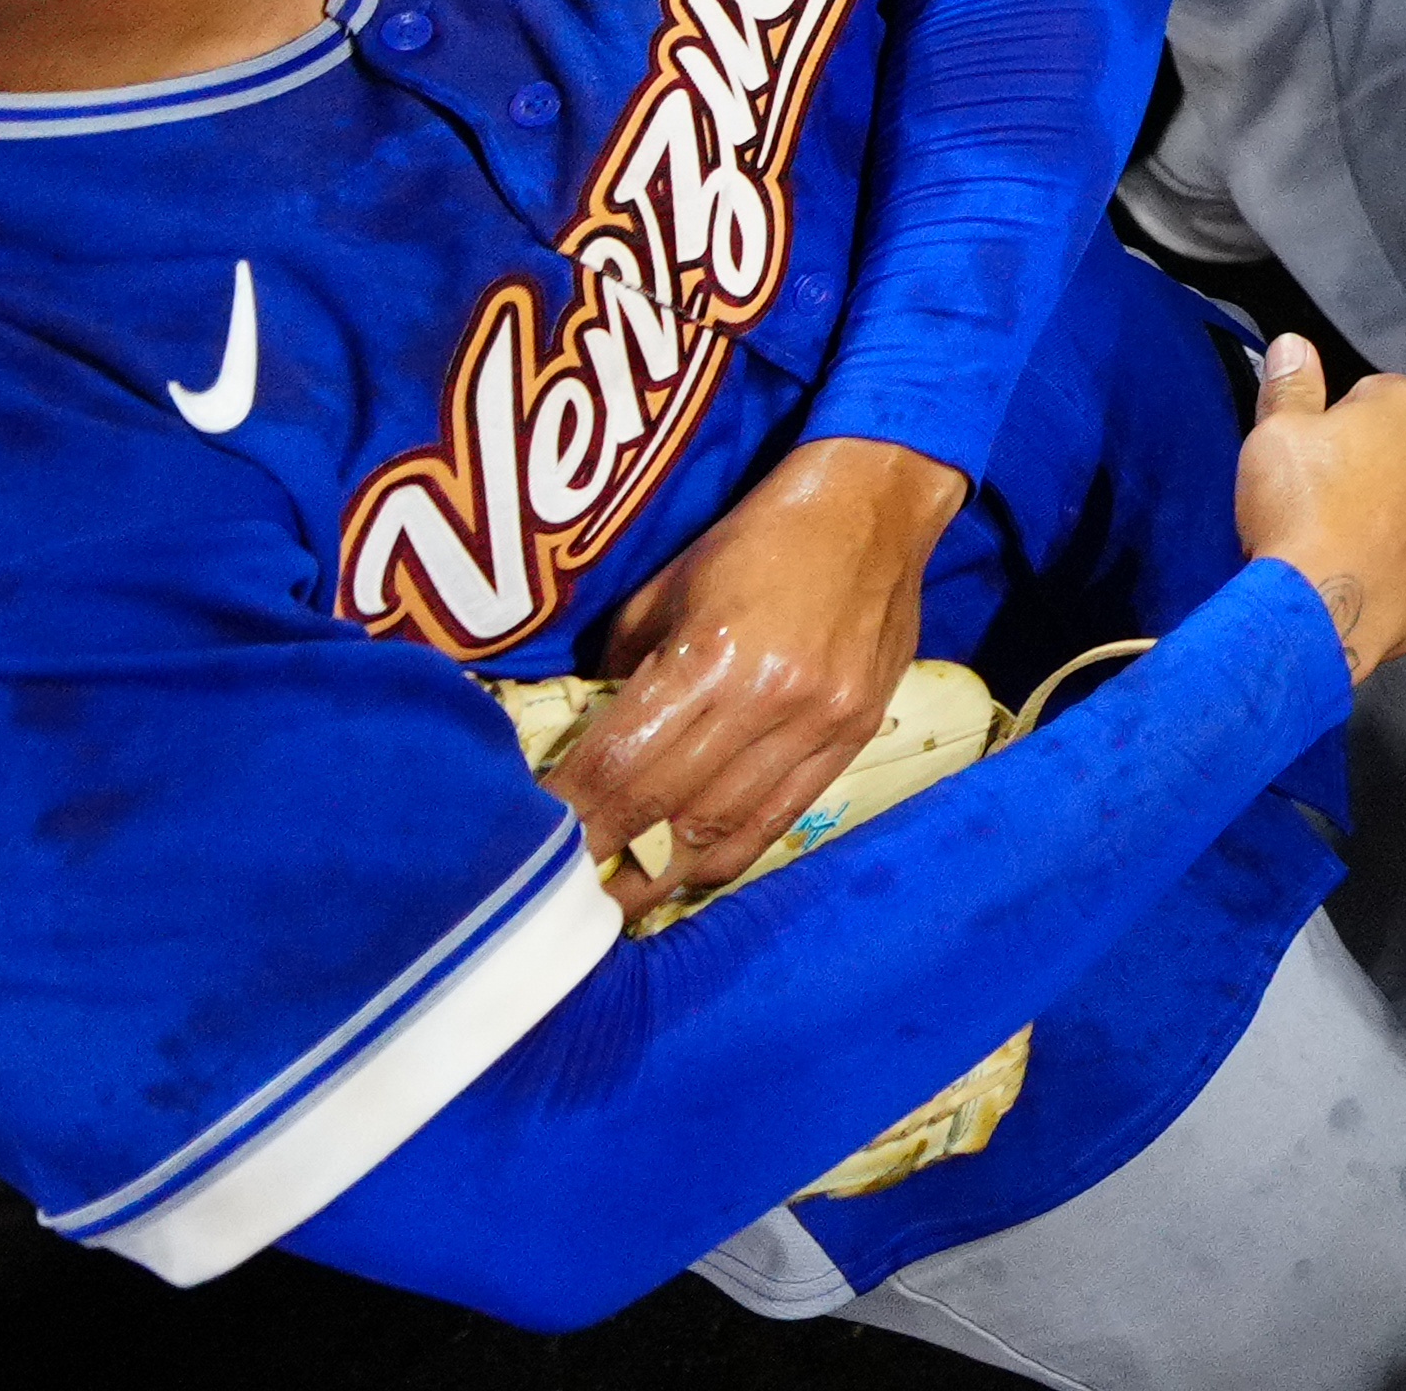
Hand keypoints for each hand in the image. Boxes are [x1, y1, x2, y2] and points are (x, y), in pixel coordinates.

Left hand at [550, 436, 964, 913]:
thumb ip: (627, 666)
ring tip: (615, 901)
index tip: (532, 842)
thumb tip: (592, 734)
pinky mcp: (855, 735)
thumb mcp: (669, 588)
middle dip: (605, 853)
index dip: (572, 809)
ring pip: (724, 828)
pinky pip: (781, 818)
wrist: (874, 505)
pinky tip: (687, 873)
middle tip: (560, 892)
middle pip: (665, 806)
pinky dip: (728, 855)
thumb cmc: (757, 538)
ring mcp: (819, 724)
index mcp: (713, 654)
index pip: (623, 760)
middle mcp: (769, 699)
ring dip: (661, 874)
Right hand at [1230, 332, 1405, 686]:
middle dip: (1379, 465)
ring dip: (1402, 512)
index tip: (1314, 461)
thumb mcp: (1276, 435)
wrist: (1324, 607)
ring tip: (1352, 543)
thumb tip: (1295, 344)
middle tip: (1329, 503)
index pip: (1374, 398)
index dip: (1338, 428)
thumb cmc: (1299, 509)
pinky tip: (1377, 575)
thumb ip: (1291, 386)